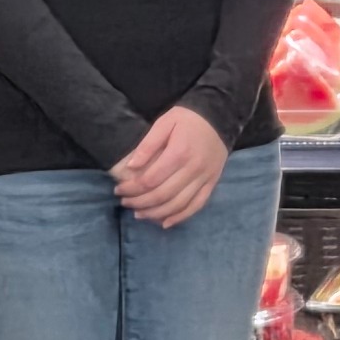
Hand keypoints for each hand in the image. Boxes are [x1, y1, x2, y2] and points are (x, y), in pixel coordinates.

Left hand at [113, 107, 232, 228]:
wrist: (220, 117)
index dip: (132, 188)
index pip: (150, 180)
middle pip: (162, 195)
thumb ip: (148, 145)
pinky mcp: (212, 183)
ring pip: (178, 205)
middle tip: (125, 202)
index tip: (119, 189)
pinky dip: (180, 217)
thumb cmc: (188, 119)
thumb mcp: (165, 122)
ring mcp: (204, 178)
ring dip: (156, 213)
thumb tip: (130, 167)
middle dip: (140, 202)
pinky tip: (165, 223)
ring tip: (139, 213)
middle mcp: (193, 169)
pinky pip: (196, 206)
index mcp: (179, 153)